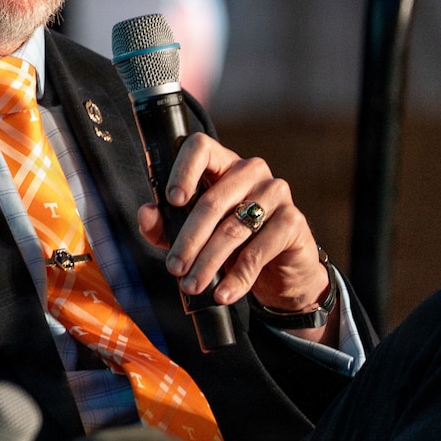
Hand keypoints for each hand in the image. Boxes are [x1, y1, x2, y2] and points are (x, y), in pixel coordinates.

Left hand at [135, 133, 336, 342]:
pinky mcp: (293, 220)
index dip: (184, 171)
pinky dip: (238, 276)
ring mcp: (276, 193)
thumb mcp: (190, 234)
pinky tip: (223, 293)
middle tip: (174, 267)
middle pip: (212, 201)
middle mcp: (251, 171)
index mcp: (221, 164)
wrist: (278, 271)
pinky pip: (259, 250)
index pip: (200, 148)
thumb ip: (164, 224)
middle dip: (188, 240)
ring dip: (208, 262)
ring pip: (233, 229)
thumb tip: (146, 214)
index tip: (172, 200)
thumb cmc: (229, 243)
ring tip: (191, 285)